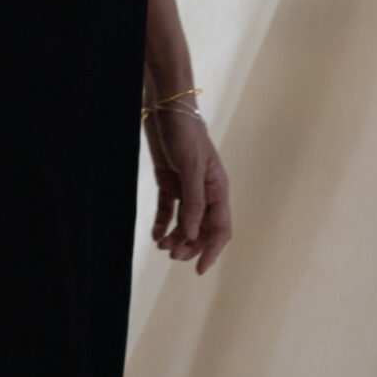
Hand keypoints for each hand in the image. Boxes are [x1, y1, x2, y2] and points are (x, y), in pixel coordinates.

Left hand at [146, 108, 230, 273]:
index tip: (199, 269)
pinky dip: (163, 224)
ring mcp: (186, 187)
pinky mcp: (169, 181)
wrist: (165, 107)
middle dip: (189, 246)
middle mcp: (204, 191)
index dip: (212, 250)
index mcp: (217, 188)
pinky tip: (155, 235)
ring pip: (185, 222)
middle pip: (202, 229)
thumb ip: (194, 201)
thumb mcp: (191, 167)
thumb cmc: (184, 133)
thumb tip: (194, 234)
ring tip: (161, 246)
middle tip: (171, 256)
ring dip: (175, 237)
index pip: (220, 228)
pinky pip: (169, 210)